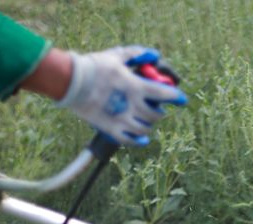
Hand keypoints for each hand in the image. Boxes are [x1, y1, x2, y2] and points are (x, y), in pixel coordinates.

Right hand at [56, 46, 186, 145]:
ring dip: (149, 125)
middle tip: (157, 109)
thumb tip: (154, 55)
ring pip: (145, 129)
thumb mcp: (116, 55)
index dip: (176, 97)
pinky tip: (144, 138)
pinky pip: (129, 140)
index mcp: (135, 86)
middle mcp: (131, 105)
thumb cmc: (94, 66)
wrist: (70, 81)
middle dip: (159, 112)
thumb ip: (136, 54)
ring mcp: (121, 119)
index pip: (163, 94)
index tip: (182, 99)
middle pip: (155, 115)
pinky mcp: (110, 128)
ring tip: (146, 121)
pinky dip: (139, 141)